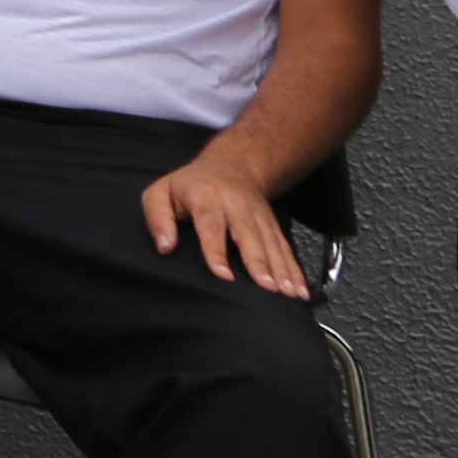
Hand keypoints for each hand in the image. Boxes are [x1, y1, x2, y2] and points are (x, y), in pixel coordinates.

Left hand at [141, 152, 309, 296]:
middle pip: (248, 236)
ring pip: (271, 243)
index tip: (223, 275)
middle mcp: (236, 206)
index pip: (211, 225)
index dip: (217, 251)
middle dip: (259, 263)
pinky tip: (299, 290)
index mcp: (206, 198)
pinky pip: (284, 248)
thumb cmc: (189, 186)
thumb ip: (158, 218)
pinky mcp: (272, 225)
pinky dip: (294, 269)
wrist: (232, 165)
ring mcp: (258, 215)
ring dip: (282, 269)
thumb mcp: (161, 192)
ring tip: (288, 293)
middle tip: (267, 287)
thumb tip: (165, 247)